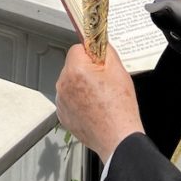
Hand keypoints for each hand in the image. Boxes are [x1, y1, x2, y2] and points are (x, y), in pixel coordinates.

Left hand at [55, 43, 142, 162]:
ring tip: (101, 97)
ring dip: (82, 85)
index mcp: (75, 70)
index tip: (100, 62)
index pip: (78, 48)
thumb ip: (106, 50)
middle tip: (104, 82)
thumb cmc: (119, 109)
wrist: (118, 139)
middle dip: (87, 69)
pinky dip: (79, 101)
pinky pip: (69, 99)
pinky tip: (94, 107)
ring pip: (70, 82)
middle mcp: (63, 84)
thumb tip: (99, 42)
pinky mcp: (63, 114)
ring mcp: (61, 101)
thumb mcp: (119, 70)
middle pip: (73, 65)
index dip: (92, 54)